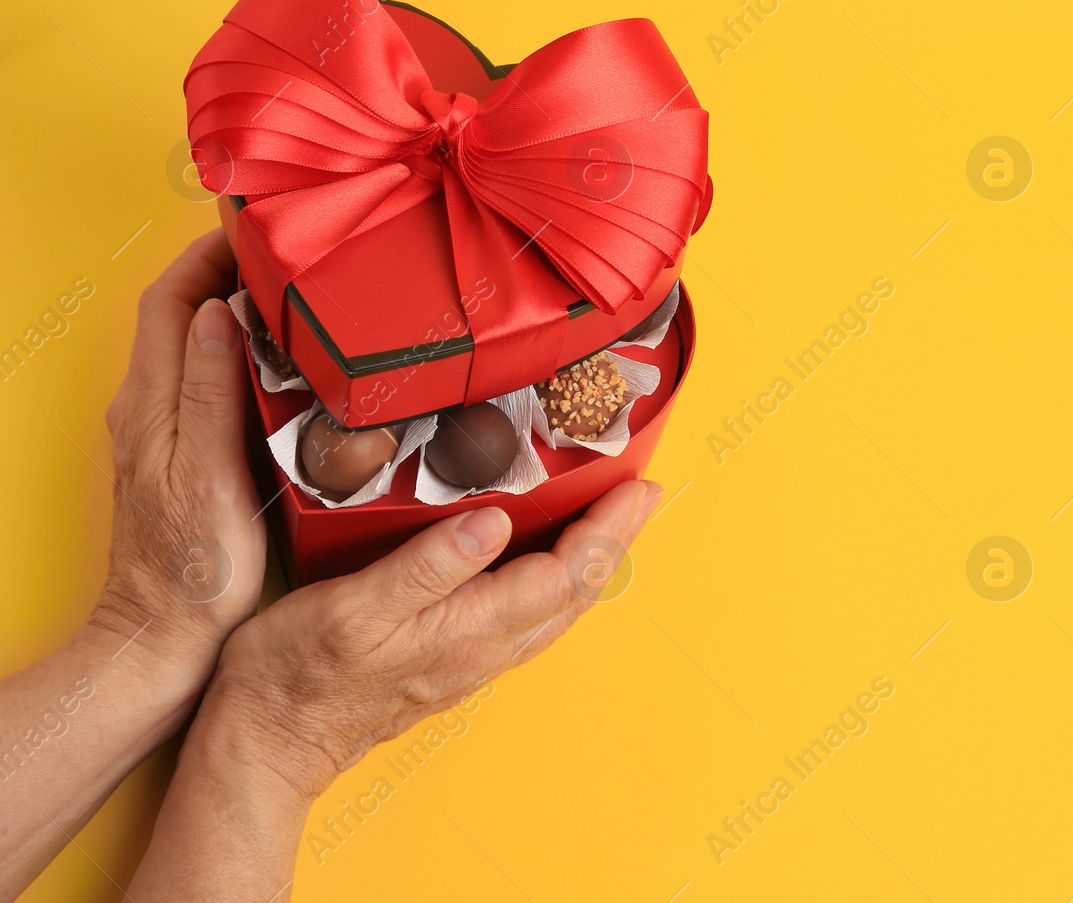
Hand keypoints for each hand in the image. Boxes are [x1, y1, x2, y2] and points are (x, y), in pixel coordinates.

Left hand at [0, 229, 266, 896]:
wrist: (167, 636)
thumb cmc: (188, 569)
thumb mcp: (202, 475)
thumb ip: (207, 390)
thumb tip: (216, 314)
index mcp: (152, 405)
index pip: (171, 300)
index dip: (210, 253)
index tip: (256, 226)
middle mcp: (153, 411)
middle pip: (184, 313)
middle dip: (231, 270)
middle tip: (291, 252)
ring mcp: (170, 434)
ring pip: (201, 346)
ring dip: (242, 312)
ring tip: (299, 295)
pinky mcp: (192, 458)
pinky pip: (217, 384)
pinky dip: (250, 357)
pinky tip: (292, 368)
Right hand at [202, 479, 660, 800]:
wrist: (268, 744)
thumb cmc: (296, 676)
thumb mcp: (353, 608)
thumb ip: (428, 565)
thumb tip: (495, 522)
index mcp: (467, 630)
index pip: (564, 575)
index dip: (606, 531)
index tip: (638, 490)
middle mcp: (482, 650)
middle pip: (574, 594)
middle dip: (614, 542)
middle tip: (641, 495)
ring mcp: (470, 661)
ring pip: (555, 610)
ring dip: (590, 564)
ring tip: (608, 523)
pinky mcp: (452, 663)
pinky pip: (527, 620)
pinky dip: (555, 585)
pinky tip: (545, 566)